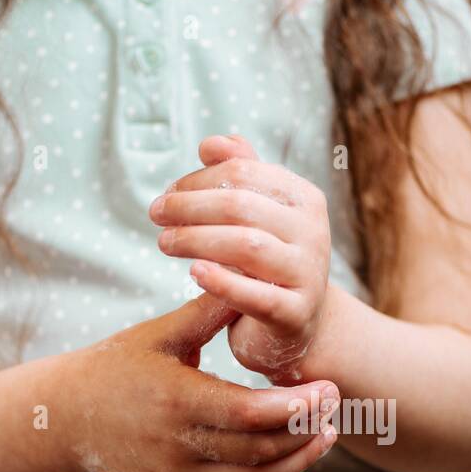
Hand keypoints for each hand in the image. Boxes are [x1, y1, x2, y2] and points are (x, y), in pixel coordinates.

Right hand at [61, 294, 338, 471]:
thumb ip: (209, 310)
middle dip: (306, 432)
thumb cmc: (120, 365)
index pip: (249, 413)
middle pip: (259, 451)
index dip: (296, 407)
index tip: (328, 389)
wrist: (68, 417)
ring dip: (298, 463)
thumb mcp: (161, 333)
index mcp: (176, 400)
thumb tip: (254, 272)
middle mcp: (176, 447)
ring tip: (327, 436)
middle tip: (335, 407)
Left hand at [149, 135, 331, 382]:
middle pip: (241, 206)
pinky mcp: (296, 315)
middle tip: (156, 215)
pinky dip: (222, 281)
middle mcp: (314, 233)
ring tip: (164, 243)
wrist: (298, 327)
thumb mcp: (258, 218)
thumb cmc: (268, 266)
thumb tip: (211, 144)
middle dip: (190, 207)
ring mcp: (308, 275)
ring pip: (245, 246)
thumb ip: (240, 177)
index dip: (198, 180)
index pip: (243, 174)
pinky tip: (193, 272)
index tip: (168, 194)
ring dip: (195, 240)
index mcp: (305, 200)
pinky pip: (255, 295)